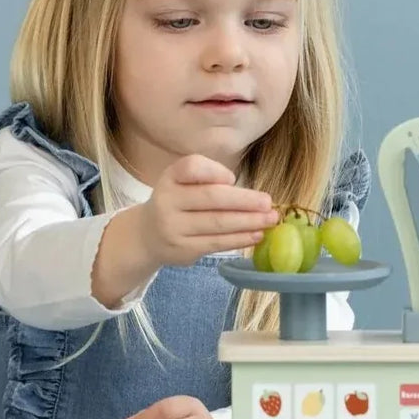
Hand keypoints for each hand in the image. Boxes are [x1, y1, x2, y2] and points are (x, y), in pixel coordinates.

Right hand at [137, 154, 277, 267]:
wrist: (148, 235)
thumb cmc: (177, 202)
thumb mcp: (183, 182)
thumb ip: (208, 180)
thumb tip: (245, 194)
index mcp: (170, 177)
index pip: (191, 167)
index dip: (215, 171)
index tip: (232, 178)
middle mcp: (168, 201)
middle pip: (211, 198)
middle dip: (244, 200)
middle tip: (268, 203)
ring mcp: (174, 228)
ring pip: (217, 223)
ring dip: (249, 222)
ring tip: (271, 220)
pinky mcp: (183, 250)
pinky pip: (217, 243)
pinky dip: (240, 239)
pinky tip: (256, 234)